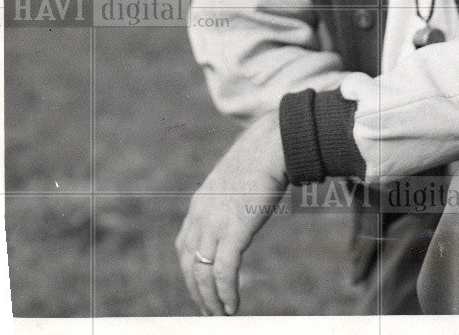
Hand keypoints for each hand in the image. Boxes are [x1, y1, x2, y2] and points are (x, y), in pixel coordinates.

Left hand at [176, 110, 286, 314]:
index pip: (185, 247)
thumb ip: (232, 200)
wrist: (274, 143)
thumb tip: (244, 209)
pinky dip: (225, 293)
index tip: (200, 288)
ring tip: (220, 316)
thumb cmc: (263, 156)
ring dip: (210, 300)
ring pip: (203, 274)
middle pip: (189, 265)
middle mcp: (201, 215)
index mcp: (200, 203)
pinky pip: (224, 272)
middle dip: (197, 292)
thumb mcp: (237, 180)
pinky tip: (232, 307)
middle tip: (208, 312)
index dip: (190, 272)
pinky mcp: (234, 230)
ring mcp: (216, 223)